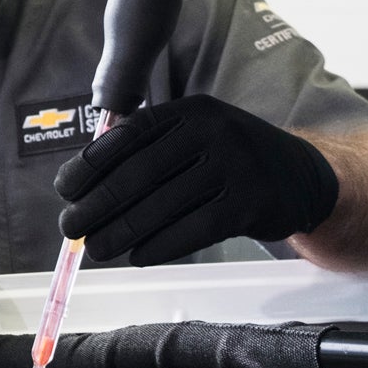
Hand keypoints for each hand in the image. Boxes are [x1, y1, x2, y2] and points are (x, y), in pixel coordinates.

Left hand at [54, 95, 338, 266]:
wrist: (302, 177)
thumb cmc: (230, 159)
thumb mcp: (195, 137)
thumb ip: (148, 151)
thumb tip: (83, 188)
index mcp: (190, 112)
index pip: (129, 136)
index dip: (90, 164)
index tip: (64, 189)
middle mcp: (213, 131)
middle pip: (139, 173)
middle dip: (97, 204)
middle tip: (70, 227)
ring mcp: (236, 166)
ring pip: (162, 205)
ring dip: (121, 232)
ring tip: (96, 249)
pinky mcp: (251, 203)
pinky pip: (194, 229)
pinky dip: (160, 246)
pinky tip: (137, 256)